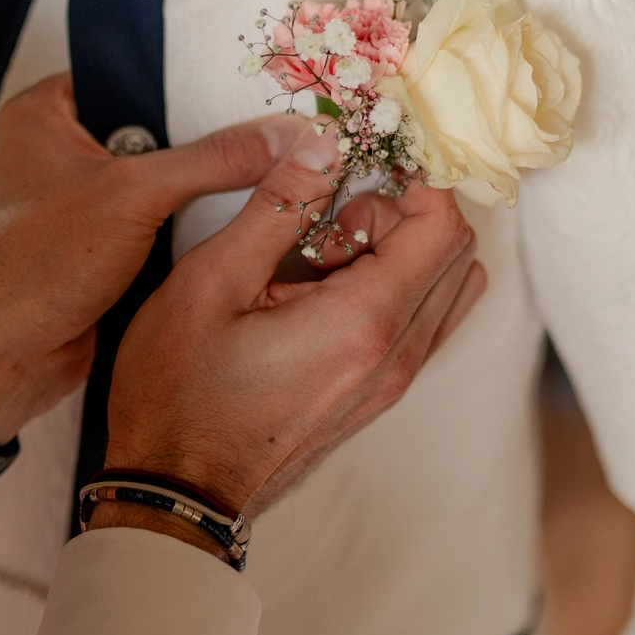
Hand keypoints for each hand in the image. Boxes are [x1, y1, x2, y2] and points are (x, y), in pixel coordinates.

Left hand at [0, 73, 304, 444]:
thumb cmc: (31, 269)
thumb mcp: (133, 196)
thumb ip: (212, 160)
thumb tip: (282, 134)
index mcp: (44, 114)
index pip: (130, 75)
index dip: (188, 81)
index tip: (249, 83)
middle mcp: (57, 153)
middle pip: (153, 131)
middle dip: (204, 141)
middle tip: (270, 131)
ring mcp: (77, 205)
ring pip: (158, 183)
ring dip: (200, 191)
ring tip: (265, 173)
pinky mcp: (96, 250)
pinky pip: (156, 225)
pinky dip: (187, 230)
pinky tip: (233, 224)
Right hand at [102, 120, 486, 528]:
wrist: (177, 493)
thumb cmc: (179, 393)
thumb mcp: (211, 279)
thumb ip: (277, 205)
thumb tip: (324, 141)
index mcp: (364, 322)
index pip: (444, 226)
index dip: (409, 184)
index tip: (350, 177)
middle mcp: (396, 356)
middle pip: (457, 252)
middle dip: (402, 215)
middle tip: (324, 224)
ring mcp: (392, 382)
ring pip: (447, 289)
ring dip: (401, 254)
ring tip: (321, 261)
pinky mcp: (377, 396)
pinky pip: (422, 324)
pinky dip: (393, 290)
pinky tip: (322, 295)